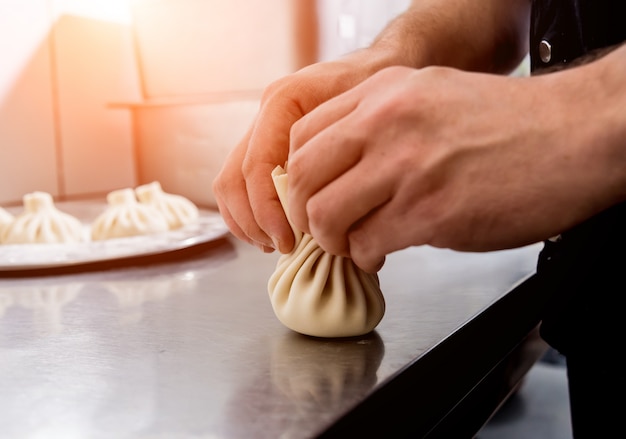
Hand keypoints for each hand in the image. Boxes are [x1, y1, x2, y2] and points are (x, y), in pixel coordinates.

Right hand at [212, 50, 390, 253]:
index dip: (267, 211)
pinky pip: (240, 185)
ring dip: (247, 221)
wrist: (378, 70)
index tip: (289, 240)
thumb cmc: (379, 90)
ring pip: (230, 184)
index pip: (256, 167)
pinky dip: (250, 213)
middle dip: (254, 221)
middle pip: (234, 178)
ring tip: (276, 244)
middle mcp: (265, 115)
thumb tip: (318, 213)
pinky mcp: (266, 148)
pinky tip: (273, 232)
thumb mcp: (369, 116)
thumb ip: (336, 155)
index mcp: (283, 102)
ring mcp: (262, 131)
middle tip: (283, 247)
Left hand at [288, 64, 622, 271]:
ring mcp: (406, 167)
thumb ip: (381, 125)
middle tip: (322, 229)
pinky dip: (366, 256)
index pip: (301, 136)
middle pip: (303, 178)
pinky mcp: (429, 212)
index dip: (294, 177)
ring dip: (334, 240)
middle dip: (305, 213)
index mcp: (384, 92)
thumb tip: (344, 168)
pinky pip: (366, 244)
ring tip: (355, 243)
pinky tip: (383, 252)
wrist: (578, 135)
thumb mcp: (433, 97)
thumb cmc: (511, 123)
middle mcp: (386, 123)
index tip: (307, 197)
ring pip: (326, 216)